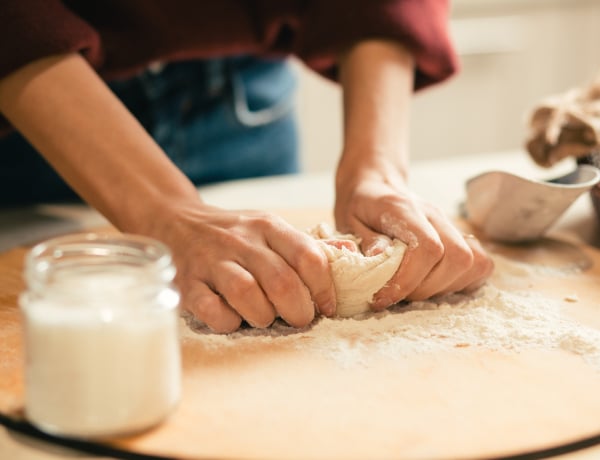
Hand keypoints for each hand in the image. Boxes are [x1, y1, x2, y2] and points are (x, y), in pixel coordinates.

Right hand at [151, 202, 336, 332]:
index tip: (327, 306)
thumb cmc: (235, 234)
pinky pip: (212, 310)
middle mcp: (241, 240)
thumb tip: (351, 253)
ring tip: (265, 318)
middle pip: (281, 281)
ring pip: (247, 294)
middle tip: (299, 319)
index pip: (308, 256)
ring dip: (264, 316)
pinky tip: (234, 319)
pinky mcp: (187, 282)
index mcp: (268, 226)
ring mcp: (211, 261)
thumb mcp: (270, 229)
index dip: (324, 288)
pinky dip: (229, 322)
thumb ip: (305, 245)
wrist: (176, 222)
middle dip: (298, 310)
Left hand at [334, 164, 493, 309]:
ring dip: (445, 288)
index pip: (427, 247)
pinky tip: (435, 284)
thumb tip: (379, 257)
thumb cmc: (359, 206)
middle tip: (398, 296)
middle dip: (427, 288)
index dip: (408, 280)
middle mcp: (434, 215)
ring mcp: (449, 225)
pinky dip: (462, 282)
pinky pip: (480, 263)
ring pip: (473, 262)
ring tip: (415, 291)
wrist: (375, 185)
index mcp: (403, 209)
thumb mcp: (347, 220)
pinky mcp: (458, 236)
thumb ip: (363, 239)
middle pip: (457, 257)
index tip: (382, 297)